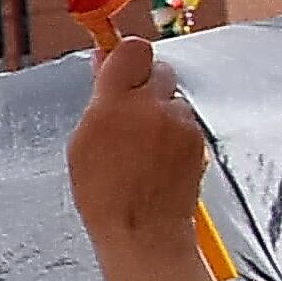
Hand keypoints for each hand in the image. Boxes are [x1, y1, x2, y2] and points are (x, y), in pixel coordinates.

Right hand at [68, 37, 209, 252]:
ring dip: (160, 110)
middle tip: (130, 106)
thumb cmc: (104, 192)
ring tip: (142, 143)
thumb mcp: (83, 141)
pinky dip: (173, 132)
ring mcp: (180, 123)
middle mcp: (153, 107)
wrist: (142, 230)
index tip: (117, 64)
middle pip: (158, 68)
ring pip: (172, 97)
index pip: (133, 50)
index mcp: (116, 103)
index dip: (126, 55)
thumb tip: (104, 65)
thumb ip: (98, 99)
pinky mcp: (198, 139)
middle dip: (145, 82)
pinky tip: (158, 156)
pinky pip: (184, 121)